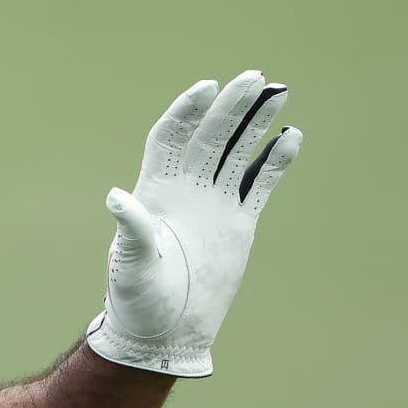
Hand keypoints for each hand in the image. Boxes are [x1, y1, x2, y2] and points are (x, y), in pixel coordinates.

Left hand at [85, 70, 302, 377]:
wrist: (164, 331)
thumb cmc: (137, 298)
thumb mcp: (130, 263)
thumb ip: (132, 230)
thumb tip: (116, 197)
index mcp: (156, 191)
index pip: (171, 138)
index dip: (188, 111)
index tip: (208, 88)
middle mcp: (186, 190)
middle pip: (210, 136)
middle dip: (231, 106)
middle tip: (254, 77)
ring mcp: (214, 205)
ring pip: (237, 153)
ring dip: (255, 124)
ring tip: (277, 92)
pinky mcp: (238, 224)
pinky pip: (258, 184)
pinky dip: (273, 161)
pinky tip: (290, 137)